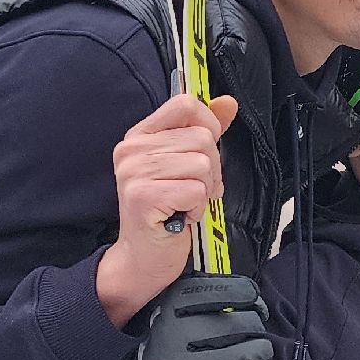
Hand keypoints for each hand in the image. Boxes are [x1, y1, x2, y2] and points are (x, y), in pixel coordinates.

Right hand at [100, 94, 237, 325]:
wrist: (143, 257)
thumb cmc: (167, 211)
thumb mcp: (186, 165)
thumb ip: (204, 131)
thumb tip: (227, 102)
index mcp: (140, 135)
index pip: (185, 104)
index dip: (209, 125)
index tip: (206, 152)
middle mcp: (132, 149)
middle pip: (202, 138)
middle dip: (211, 170)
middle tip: (194, 192)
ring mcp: (134, 172)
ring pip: (202, 164)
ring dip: (204, 191)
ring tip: (185, 204)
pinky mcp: (143, 196)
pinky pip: (196, 190)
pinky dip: (197, 208)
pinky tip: (181, 217)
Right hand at [128, 274, 274, 359]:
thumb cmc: (178, 331)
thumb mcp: (183, 300)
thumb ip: (213, 289)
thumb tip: (252, 294)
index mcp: (171, 304)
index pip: (218, 292)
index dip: (246, 291)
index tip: (252, 297)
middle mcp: (173, 333)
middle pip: (236, 324)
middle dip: (256, 323)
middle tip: (256, 327)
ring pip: (241, 354)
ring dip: (261, 349)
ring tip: (260, 348)